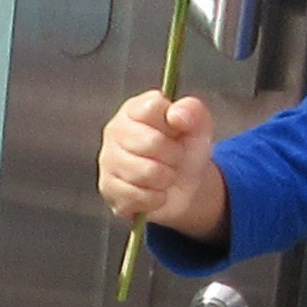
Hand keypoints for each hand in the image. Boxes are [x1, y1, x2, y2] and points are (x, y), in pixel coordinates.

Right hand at [97, 90, 230, 239]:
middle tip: (174, 158)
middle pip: (151, 142)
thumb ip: (192, 110)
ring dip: (165, 178)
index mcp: (135, 109)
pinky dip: (155, 198)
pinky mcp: (107, 188)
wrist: (183, 186)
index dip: (173, 124)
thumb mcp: (199, 125)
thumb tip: (176, 116)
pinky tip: (154, 191)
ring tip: (165, 175)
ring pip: (146, 172)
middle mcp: (115, 130)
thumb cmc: (185, 149)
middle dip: (173, 155)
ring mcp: (108, 160)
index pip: (152, 108)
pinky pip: (138, 196)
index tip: (177, 131)